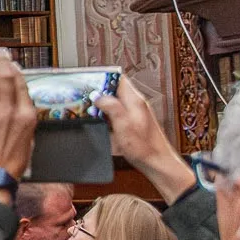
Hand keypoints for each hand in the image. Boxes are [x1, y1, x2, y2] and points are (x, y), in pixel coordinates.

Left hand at [0, 49, 36, 195]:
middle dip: (1, 61)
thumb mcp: (29, 137)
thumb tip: (18, 98)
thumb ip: (23, 116)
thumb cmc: (12, 161)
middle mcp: (10, 112)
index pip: (21, 85)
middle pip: (6, 79)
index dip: (15, 70)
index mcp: (27, 116)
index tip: (11, 61)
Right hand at [93, 76, 192, 204]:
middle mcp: (135, 104)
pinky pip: (114, 113)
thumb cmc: (145, 148)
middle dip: (97, 91)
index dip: (103, 76)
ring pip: (112, 101)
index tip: (88, 80)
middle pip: (113, 89)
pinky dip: (104, 115)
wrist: (156, 163)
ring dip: (99, 104)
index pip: (118, 78)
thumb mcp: (125, 126)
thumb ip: (112, 107)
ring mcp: (133, 113)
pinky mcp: (130, 123)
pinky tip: (96, 122)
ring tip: (86, 108)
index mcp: (135, 100)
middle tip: (82, 96)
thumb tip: (97, 95)